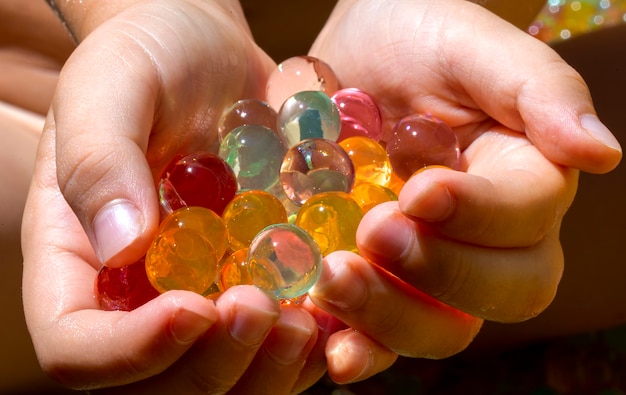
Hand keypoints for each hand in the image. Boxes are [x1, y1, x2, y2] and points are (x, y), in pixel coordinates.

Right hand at [22, 1, 328, 391]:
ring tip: (310, 319)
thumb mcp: (112, 85)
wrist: (208, 52)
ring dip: (269, 369)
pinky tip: (337, 309)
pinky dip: (310, 344)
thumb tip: (118, 248)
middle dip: (215, 365)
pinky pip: (276, 344)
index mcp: (79, 262)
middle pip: (159, 383)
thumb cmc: (148, 56)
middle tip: (264, 310)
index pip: (79, 347)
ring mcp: (198, 296)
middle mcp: (136, 295)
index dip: (132, 349)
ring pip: (226, 379)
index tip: (192, 308)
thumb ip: (99, 159)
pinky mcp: (252, 283)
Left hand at [307, 0, 620, 382]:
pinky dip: (359, 350)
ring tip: (334, 279)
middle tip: (374, 233)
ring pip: (439, 328)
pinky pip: (377, 336)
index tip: (421, 192)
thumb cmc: (409, 38)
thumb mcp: (466, 44)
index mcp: (521, 178)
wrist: (337, 64)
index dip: (481, 217)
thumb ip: (536, 89)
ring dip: (391, 317)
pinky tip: (332, 346)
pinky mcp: (373, 282)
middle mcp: (485, 238)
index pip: (528, 220)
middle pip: (499, 292)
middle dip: (441, 273)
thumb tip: (602, 153)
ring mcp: (427, 269)